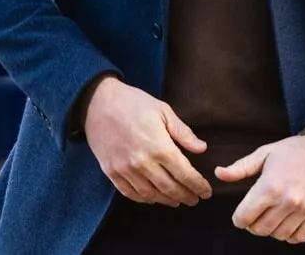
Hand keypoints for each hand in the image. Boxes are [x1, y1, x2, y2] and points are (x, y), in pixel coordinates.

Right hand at [84, 76, 212, 206]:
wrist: (98, 104)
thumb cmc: (134, 104)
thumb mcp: (164, 111)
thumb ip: (183, 133)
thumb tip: (202, 149)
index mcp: (159, 146)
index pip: (184, 174)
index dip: (197, 185)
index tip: (206, 192)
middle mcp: (142, 162)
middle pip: (169, 188)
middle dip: (185, 196)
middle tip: (195, 200)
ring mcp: (125, 169)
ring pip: (150, 194)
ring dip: (166, 200)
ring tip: (177, 201)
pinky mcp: (111, 172)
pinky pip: (130, 193)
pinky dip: (144, 199)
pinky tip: (153, 198)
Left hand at [218, 135, 304, 243]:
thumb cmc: (295, 150)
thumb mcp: (266, 153)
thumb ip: (241, 167)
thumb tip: (219, 174)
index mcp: (269, 186)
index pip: (243, 218)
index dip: (239, 218)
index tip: (242, 214)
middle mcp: (286, 201)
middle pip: (259, 229)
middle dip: (254, 224)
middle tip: (258, 214)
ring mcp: (303, 210)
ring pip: (278, 235)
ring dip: (273, 229)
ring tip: (275, 216)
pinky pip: (298, 238)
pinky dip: (291, 234)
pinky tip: (289, 222)